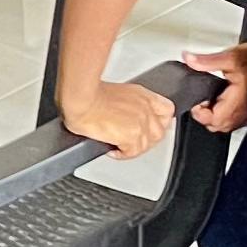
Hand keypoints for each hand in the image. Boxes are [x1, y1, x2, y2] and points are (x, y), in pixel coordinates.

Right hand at [58, 72, 177, 156]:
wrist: (80, 98)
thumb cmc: (87, 93)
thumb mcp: (116, 92)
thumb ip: (127, 103)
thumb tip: (120, 114)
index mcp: (142, 95)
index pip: (166, 110)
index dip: (160, 122)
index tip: (150, 127)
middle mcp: (145, 109)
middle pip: (159, 132)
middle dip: (146, 139)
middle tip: (131, 141)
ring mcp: (140, 123)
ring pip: (146, 145)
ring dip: (133, 148)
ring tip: (118, 146)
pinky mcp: (131, 136)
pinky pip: (132, 152)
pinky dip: (122, 154)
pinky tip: (112, 150)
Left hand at [183, 40, 246, 131]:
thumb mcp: (231, 56)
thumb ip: (207, 61)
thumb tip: (188, 59)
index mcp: (239, 102)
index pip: (213, 120)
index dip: (200, 112)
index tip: (198, 99)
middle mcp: (246, 112)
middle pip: (218, 126)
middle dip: (206, 114)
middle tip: (204, 98)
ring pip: (227, 125)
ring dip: (216, 115)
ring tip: (214, 98)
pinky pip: (236, 121)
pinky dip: (226, 114)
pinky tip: (225, 99)